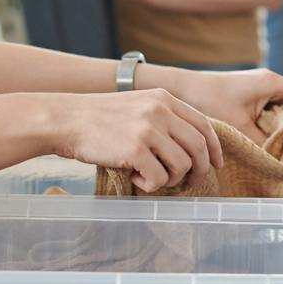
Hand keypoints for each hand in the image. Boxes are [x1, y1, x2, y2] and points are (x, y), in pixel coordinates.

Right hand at [50, 89, 223, 192]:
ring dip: (170, 179)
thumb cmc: (99, 118)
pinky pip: (159, 178)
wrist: (66, 119)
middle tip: (190, 184)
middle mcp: (160, 111)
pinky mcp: (135, 149)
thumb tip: (190, 148)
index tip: (216, 164)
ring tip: (149, 176)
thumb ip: (163, 118)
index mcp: (164, 99)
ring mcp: (148, 130)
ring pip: (182, 165)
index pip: (203, 125)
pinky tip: (133, 177)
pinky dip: (149, 185)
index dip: (214, 148)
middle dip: (199, 171)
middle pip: (199, 147)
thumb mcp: (138, 105)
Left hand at [170, 68, 282, 138]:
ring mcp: (261, 90)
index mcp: (273, 83)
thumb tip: (280, 164)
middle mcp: (270, 84)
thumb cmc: (207, 100)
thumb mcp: (237, 126)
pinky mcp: (251, 98)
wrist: (180, 89)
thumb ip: (261, 144)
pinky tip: (276, 145)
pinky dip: (280, 127)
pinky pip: (274, 112)